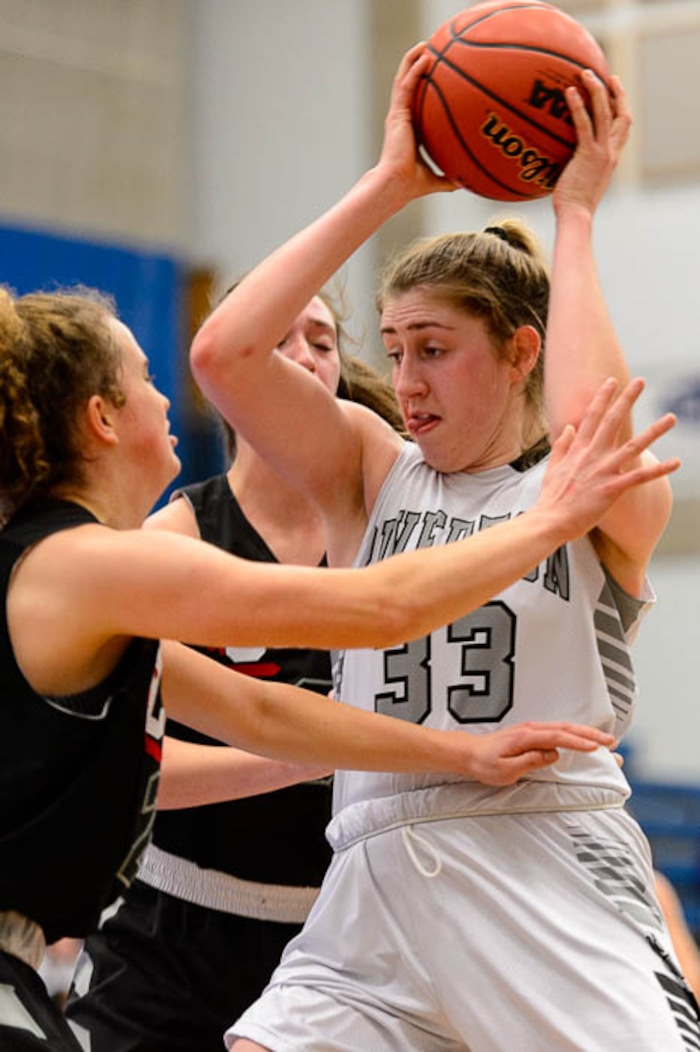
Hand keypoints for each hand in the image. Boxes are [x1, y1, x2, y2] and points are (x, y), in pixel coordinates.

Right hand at [376, 42, 456, 199]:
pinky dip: (414, 70)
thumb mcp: (437, 179)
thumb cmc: (412, 186)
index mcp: (410, 130)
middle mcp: (402, 118)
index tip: (437, 75)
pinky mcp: (396, 114)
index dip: (425, 88)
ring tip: (425, 44)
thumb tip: (466, 182)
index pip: (417, 103)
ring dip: (413, 60)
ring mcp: (398, 115)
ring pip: (404, 79)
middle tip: (432, 50)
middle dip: (418, 66)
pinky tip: (425, 58)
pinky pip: (406, 86)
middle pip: (409, 85)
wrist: (397, 185)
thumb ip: (449, 177)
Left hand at [459, 721, 615, 785]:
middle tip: (610, 741)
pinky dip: (574, 734)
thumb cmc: (485, 763)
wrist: (469, 753)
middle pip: (566, 728)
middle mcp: (531, 729)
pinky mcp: (531, 734)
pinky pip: (557, 731)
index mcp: (526, 737)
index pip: (557, 737)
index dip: (577, 742)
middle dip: (590, 734)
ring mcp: (531, 730)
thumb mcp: (505, 770)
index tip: (595, 747)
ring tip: (603, 740)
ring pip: (563, 728)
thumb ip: (530, 761)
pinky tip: (583, 739)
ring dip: (584, 732)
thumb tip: (553, 755)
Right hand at [537, 376, 678, 540]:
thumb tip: (569, 427)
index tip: (612, 381)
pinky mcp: (612, 489)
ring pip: (634, 446)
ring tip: (671, 418)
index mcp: (578, 449)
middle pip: (613, 421)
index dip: (603, 398)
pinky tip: (677, 462)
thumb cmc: (551, 498)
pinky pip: (640, 477)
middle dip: (627, 399)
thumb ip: (562, 445)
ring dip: (655, 431)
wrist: (549, 520)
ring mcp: (603, 471)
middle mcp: (592, 455)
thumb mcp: (552, 467)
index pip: (592, 417)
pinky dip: (659, 470)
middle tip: (640, 381)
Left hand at [553, 71, 630, 216]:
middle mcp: (611, 152)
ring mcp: (602, 152)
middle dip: (617, 92)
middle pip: (622, 115)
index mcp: (612, 158)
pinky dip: (578, 106)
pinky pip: (584, 124)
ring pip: (606, 112)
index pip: (623, 128)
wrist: (576, 217)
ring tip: (584, 73)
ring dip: (597, 89)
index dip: (622, 108)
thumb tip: (558, 160)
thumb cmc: (571, 207)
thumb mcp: (578, 183)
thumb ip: (576, 167)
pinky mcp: (589, 155)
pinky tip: (569, 92)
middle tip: (607, 75)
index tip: (615, 92)